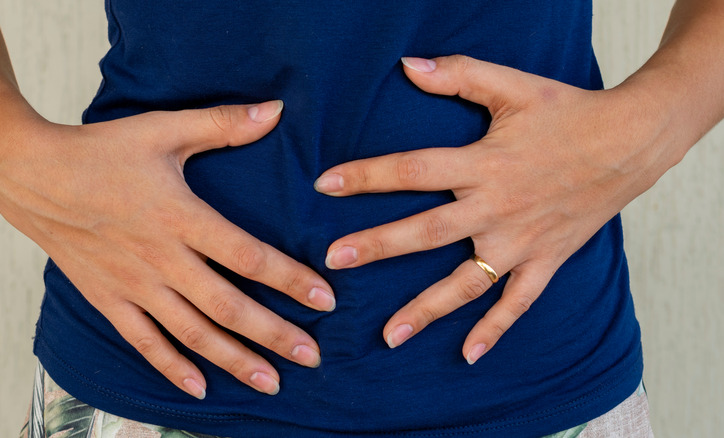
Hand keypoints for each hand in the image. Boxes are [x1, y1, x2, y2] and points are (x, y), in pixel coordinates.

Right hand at [0, 101, 335, 396]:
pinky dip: (172, 368)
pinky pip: (144, 342)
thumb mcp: (163, 129)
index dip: (291, 279)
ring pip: (192, 333)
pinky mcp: (108, 300)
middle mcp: (162, 259)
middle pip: (228, 306)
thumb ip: (222, 124)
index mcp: (181, 217)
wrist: (29, 174)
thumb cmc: (100, 150)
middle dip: (274, 334)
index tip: (326, 300)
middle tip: (312, 357)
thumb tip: (277, 110)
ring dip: (235, 361)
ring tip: (271, 383)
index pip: (248, 256)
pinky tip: (199, 389)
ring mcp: (134, 285)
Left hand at [315, 55, 672, 363]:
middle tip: (334, 262)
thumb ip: (460, 75)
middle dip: (378, 245)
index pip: (413, 170)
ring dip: (426, 310)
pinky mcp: (545, 261)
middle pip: (426, 232)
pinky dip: (495, 330)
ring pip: (466, 283)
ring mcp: (521, 241)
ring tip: (389, 335)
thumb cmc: (568, 112)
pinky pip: (517, 303)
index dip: (367, 176)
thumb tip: (408, 66)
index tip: (326, 184)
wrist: (631, 141)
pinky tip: (468, 355)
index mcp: (484, 164)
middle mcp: (497, 208)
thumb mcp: (513, 86)